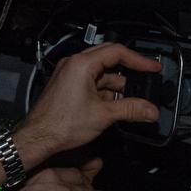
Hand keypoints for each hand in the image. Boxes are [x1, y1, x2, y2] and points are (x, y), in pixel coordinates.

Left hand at [15, 43, 160, 164]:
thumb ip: (130, 110)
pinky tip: (115, 105)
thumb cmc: (60, 125)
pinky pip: (91, 82)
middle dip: (129, 70)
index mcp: (81, 64)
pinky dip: (105, 91)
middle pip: (109, 58)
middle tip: (146, 76)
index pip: (117, 52)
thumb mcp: (103, 115)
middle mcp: (73, 65)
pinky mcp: (67, 86)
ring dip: (117, 85)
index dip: (138, 60)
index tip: (152, 68)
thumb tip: (149, 110)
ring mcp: (69, 75)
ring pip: (101, 73)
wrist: (37, 139)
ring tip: (132, 100)